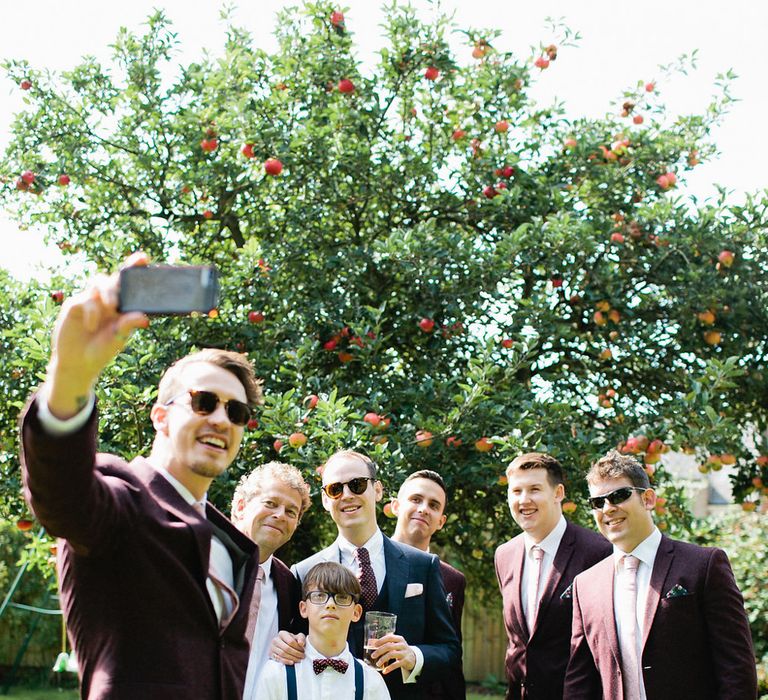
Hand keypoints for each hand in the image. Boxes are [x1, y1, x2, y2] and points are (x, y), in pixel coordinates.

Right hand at [46, 252, 149, 418]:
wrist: (77, 363)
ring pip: (99, 282)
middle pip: (114, 278)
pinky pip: (86, 299)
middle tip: (131, 281)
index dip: (135, 268)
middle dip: (123, 273)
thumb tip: (143, 317)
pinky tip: (92, 325)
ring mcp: (91, 300)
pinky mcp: (75, 305)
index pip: (129, 284)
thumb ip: (128, 326)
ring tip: (112, 307)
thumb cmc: (101, 351)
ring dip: (108, 292)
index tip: (144, 258)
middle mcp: (107, 300)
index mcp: (122, 306)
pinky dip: (92, 310)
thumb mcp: (118, 339)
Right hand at [269, 631, 305, 665]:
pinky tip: (292, 662)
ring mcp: (272, 647)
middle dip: (296, 653)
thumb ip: (301, 638)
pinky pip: (279, 659)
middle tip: (302, 656)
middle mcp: (276, 639)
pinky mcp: (271, 654)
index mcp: (282, 633)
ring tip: (298, 659)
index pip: (290, 641)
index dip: (298, 647)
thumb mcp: (298, 637)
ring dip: (292, 658)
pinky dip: (286, 661)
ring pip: (282, 654)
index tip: (303, 650)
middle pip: (286, 648)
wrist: (285, 645)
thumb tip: (301, 644)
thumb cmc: (292, 640)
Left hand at [370, 633, 415, 674]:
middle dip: (379, 651)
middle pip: (389, 646)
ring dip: (383, 659)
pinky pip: (396, 664)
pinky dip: (389, 668)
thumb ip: (387, 643)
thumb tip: (373, 643)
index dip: (381, 641)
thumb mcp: (396, 644)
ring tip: (378, 663)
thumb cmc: (401, 650)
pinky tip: (384, 671)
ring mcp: (404, 653)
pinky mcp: (405, 661)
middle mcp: (402, 645)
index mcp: (399, 639)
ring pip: (391, 654)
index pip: (389, 637)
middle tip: (373, 655)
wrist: (413, 658)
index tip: (374, 645)